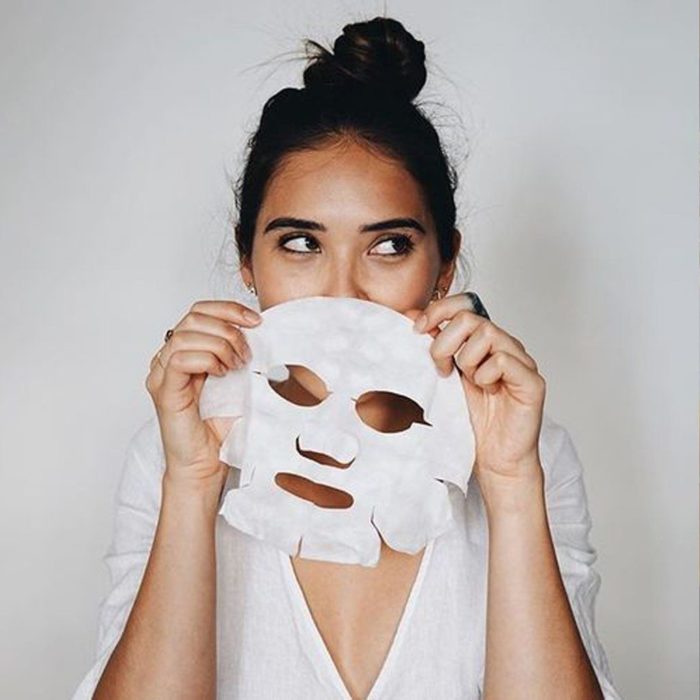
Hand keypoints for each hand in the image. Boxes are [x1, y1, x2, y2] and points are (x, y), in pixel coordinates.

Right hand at [145, 300, 261, 487]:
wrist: (206, 466)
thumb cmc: (220, 429)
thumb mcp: (239, 382)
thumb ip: (241, 355)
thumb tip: (263, 331)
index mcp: (186, 352)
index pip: (200, 311)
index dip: (229, 309)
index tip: (256, 321)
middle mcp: (168, 358)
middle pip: (192, 317)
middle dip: (227, 326)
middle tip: (247, 351)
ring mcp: (162, 373)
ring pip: (185, 334)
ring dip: (220, 344)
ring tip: (236, 365)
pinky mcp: (163, 390)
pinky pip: (179, 358)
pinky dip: (207, 359)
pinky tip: (222, 373)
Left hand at [406, 293, 545, 487]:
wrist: (494, 458)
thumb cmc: (472, 420)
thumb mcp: (444, 376)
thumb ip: (433, 345)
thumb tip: (409, 314)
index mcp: (483, 341)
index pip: (464, 303)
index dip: (438, 310)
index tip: (418, 330)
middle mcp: (504, 345)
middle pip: (470, 317)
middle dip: (445, 343)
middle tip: (442, 370)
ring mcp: (521, 360)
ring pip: (487, 333)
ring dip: (468, 361)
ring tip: (471, 383)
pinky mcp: (532, 380)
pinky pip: (504, 360)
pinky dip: (486, 376)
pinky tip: (488, 392)